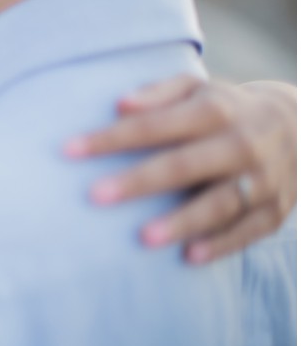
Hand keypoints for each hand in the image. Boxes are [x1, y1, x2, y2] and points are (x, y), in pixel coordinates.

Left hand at [66, 76, 296, 263]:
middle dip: (140, 181)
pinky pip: (249, 230)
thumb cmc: (223, 108)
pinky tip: (190, 256)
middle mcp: (241, 143)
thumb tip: (118, 104)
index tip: (68, 150)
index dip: (111, 138)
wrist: (300, 125)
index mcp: (215, 110)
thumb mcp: (195, 89)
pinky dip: (222, 244)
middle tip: (95, 196)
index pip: (155, 125)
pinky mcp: (276, 210)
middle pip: (186, 164)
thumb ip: (157, 94)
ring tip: (144, 238)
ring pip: (221, 203)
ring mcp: (263, 179)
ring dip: (183, 221)